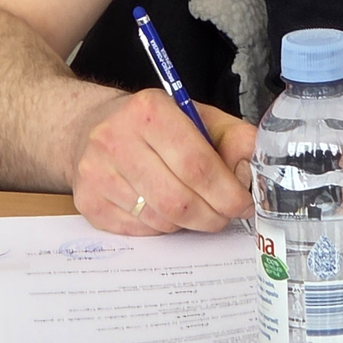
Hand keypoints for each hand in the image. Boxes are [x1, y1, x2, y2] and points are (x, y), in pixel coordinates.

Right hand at [70, 89, 257, 234]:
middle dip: (212, 215)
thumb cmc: (153, 124)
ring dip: (187, 223)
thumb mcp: (197, 116)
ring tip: (195, 208)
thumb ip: (233, 138)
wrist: (90, 127)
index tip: (242, 204)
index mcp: (149, 111)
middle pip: (178, 200)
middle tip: (224, 215)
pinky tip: (163, 209)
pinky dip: (160, 227)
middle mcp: (115, 138)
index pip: (196, 164)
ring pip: (159, 220)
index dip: (227, 192)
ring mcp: (96, 172)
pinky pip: (138, 231)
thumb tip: (255, 170)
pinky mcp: (87, 201)